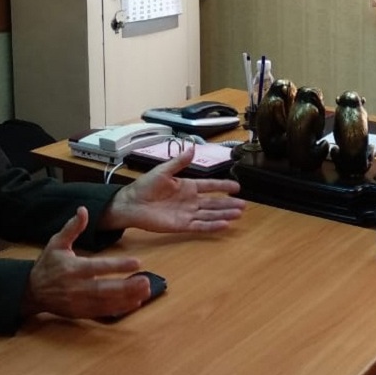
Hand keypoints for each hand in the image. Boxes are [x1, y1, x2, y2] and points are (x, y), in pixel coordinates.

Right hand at [24, 208, 150, 318]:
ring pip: (107, 302)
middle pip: (105, 289)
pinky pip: (104, 313)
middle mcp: (76, 287)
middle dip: (127, 286)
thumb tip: (83, 209)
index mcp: (72, 268)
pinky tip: (135, 303)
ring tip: (146, 291)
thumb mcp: (56, 243)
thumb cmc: (47, 265)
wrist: (31, 292)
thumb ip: (72, 228)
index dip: (118, 265)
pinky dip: (120, 309)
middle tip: (146, 281)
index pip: (98, 267)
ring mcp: (79, 302)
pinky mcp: (81, 313)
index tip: (137, 262)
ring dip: (128, 298)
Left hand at [103, 146, 244, 232]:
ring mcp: (187, 213)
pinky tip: (224, 224)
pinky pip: (200, 226)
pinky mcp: (181, 225)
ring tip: (238, 214)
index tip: (236, 187)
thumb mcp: (163, 170)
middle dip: (228, 204)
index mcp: (187, 186)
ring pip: (210, 214)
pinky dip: (212, 225)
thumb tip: (192, 148)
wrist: (131, 204)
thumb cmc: (144, 186)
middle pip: (214, 203)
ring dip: (224, 214)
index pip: (210, 186)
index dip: (223, 186)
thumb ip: (179, 162)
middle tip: (244, 205)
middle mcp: (190, 201)